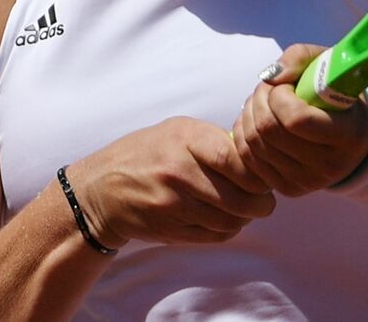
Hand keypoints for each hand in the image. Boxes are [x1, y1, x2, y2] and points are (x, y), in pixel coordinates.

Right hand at [67, 116, 274, 245]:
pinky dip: (228, 230)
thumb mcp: (177, 130)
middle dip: (261, 202)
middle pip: (238, 196)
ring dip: (245, 218)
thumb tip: (257, 156)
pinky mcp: (169, 229)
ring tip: (246, 209)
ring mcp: (172, 203)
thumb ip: (215, 139)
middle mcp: (177, 171)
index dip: (257, 172)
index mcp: (184, 139)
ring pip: (229, 220)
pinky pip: (214, 235)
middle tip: (265, 199)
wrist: (101, 189)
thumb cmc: (148, 153)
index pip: (233, 159)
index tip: (265, 175)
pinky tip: (225, 219)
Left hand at [231, 44, 367, 195]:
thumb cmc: (339, 94)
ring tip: (262, 101)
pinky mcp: (287, 188)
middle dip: (260, 100)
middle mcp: (329, 165)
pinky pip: (248, 158)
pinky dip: (243, 133)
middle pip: (269, 131)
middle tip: (269, 88)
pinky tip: (255, 120)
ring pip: (254, 143)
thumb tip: (270, 76)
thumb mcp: (330, 65)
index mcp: (349, 135)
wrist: (353, 139)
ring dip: (249, 113)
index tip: (287, 86)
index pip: (296, 120)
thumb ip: (301, 58)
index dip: (280, 96)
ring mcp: (306, 181)